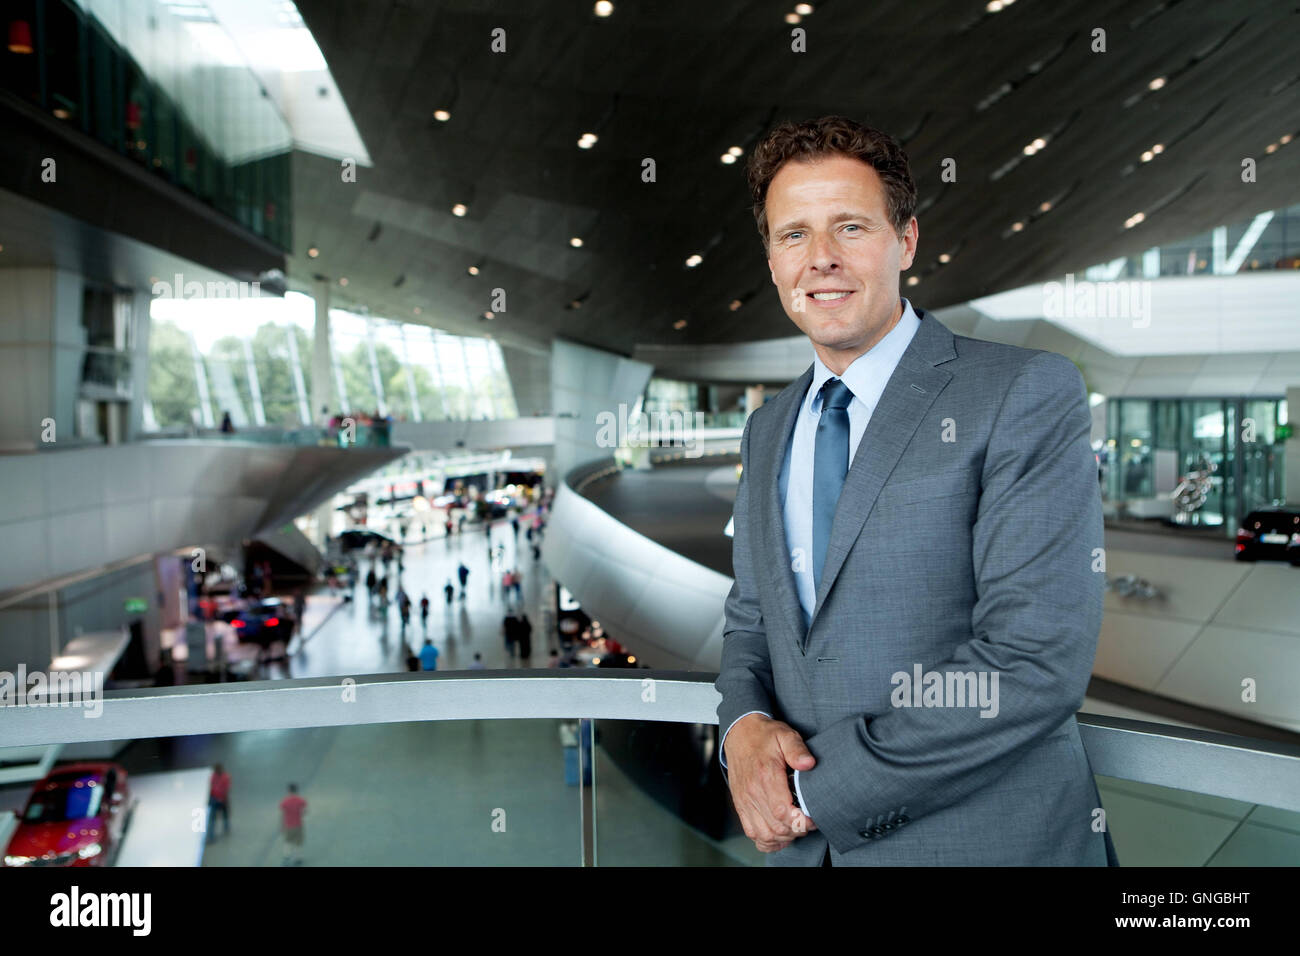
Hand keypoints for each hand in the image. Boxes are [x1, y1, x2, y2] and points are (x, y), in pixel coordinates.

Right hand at [724, 713, 817, 851]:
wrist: (739, 733)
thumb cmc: (765, 736)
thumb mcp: (785, 735)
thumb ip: (797, 750)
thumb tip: (809, 764)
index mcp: (766, 775)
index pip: (783, 811)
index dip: (801, 821)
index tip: (812, 818)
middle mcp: (752, 792)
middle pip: (776, 827)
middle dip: (797, 830)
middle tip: (808, 821)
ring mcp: (745, 801)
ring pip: (765, 835)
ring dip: (784, 837)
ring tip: (795, 827)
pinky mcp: (741, 806)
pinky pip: (752, 833)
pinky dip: (768, 840)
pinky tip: (779, 833)